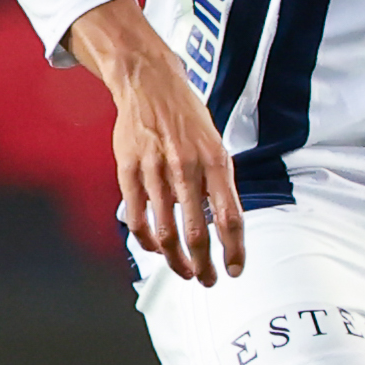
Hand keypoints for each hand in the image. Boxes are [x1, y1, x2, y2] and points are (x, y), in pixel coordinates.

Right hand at [65, 0, 245, 286]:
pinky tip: (156, 249)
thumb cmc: (187, 118)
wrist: (150, 84)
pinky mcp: (129, 170)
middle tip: (209, 280)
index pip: (230, 216)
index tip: (236, 269)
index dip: (234, 249)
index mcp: (216, 161)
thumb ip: (220, 183)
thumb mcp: (215, 144)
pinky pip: (137, 216)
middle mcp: (187, 167)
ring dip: (177, 260)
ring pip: (166, 230)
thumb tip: (226, 226)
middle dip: (205, 265)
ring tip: (185, 273)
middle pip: (197, 231)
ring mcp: (156, 169)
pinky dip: (147, 240)